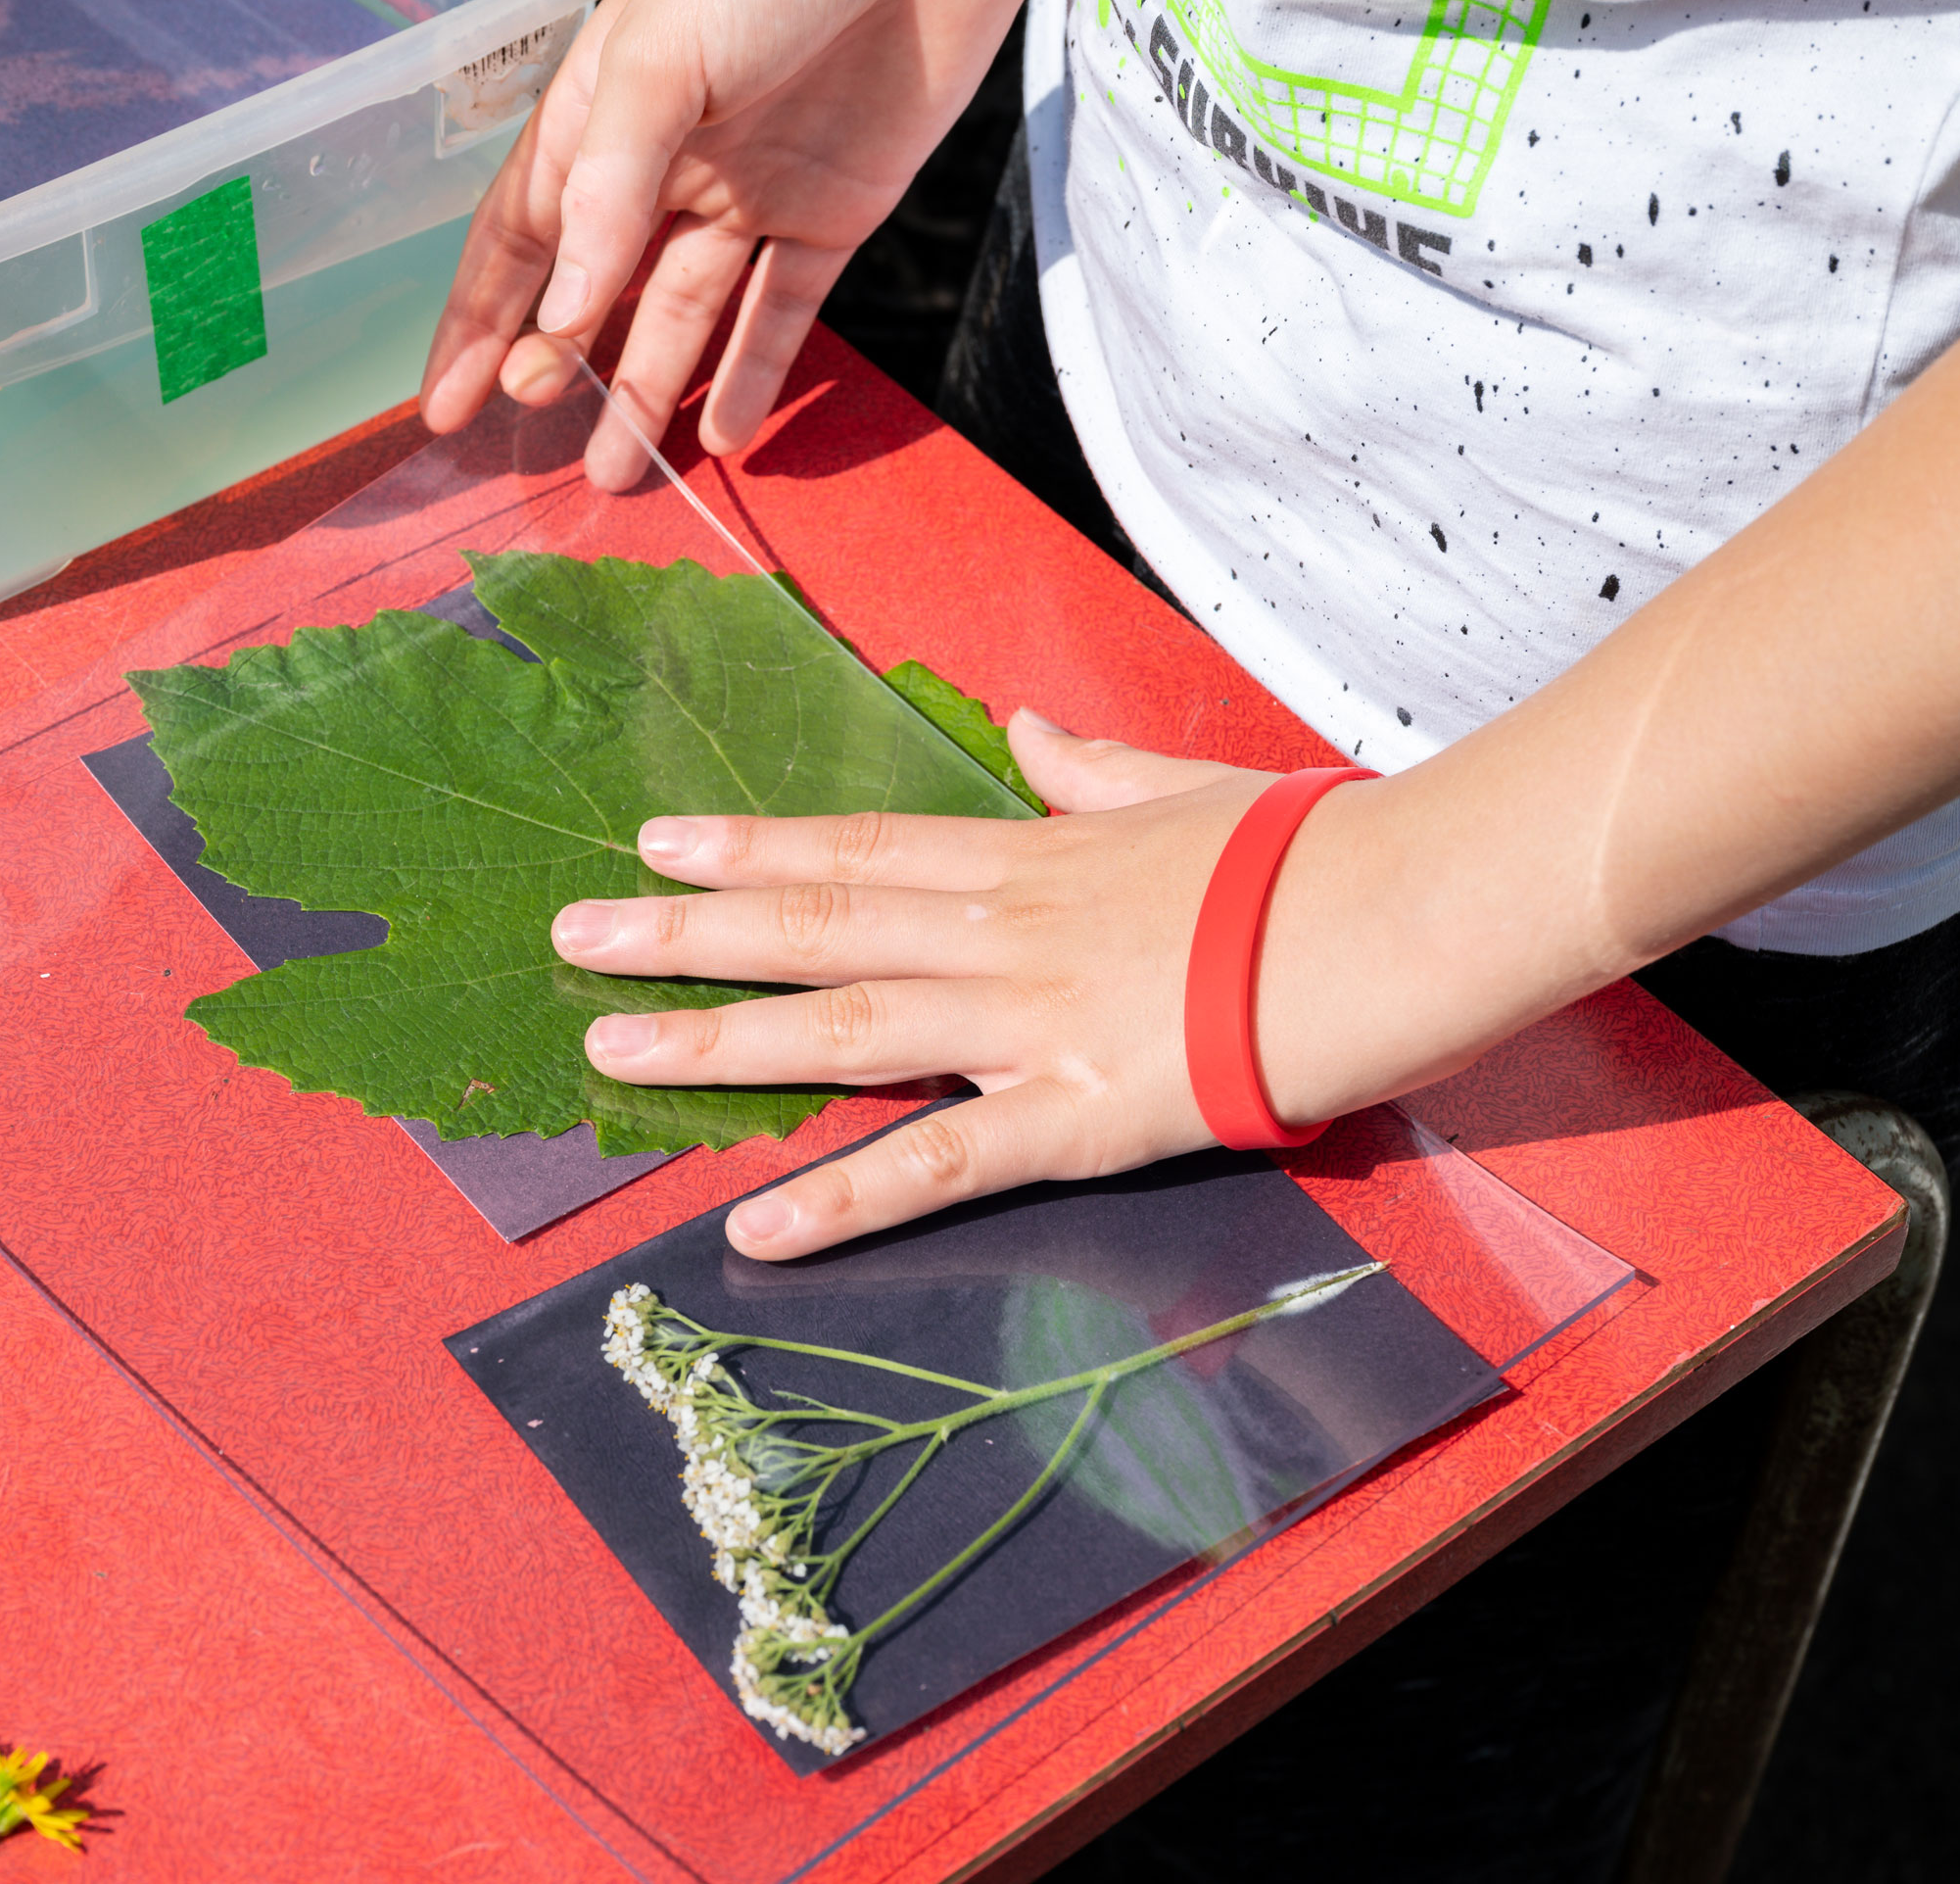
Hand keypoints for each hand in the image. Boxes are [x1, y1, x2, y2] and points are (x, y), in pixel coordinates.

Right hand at [419, 0, 1045, 488]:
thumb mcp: (660, 63)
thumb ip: (608, 192)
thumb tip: (560, 315)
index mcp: (601, 114)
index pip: (518, 237)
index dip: (477, 321)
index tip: (445, 407)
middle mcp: (666, 165)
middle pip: (594, 291)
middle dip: (560, 367)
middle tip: (539, 430)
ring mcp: (747, 194)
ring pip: (682, 317)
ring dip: (648, 394)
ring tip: (619, 473)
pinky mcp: (829, 214)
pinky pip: (782, 313)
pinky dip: (755, 375)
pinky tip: (726, 436)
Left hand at [547, 714, 1410, 1258]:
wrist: (1382, 918)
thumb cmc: (1298, 853)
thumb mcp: (1183, 787)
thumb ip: (1090, 767)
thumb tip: (1027, 730)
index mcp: (1029, 857)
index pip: (860, 846)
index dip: (751, 844)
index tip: (658, 839)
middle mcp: (1000, 933)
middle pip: (818, 926)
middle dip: (689, 931)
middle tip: (577, 935)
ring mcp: (1026, 1024)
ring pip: (845, 1030)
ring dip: (721, 1041)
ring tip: (613, 1053)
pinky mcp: (1074, 1118)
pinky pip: (936, 1163)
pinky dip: (842, 1198)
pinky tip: (756, 1229)